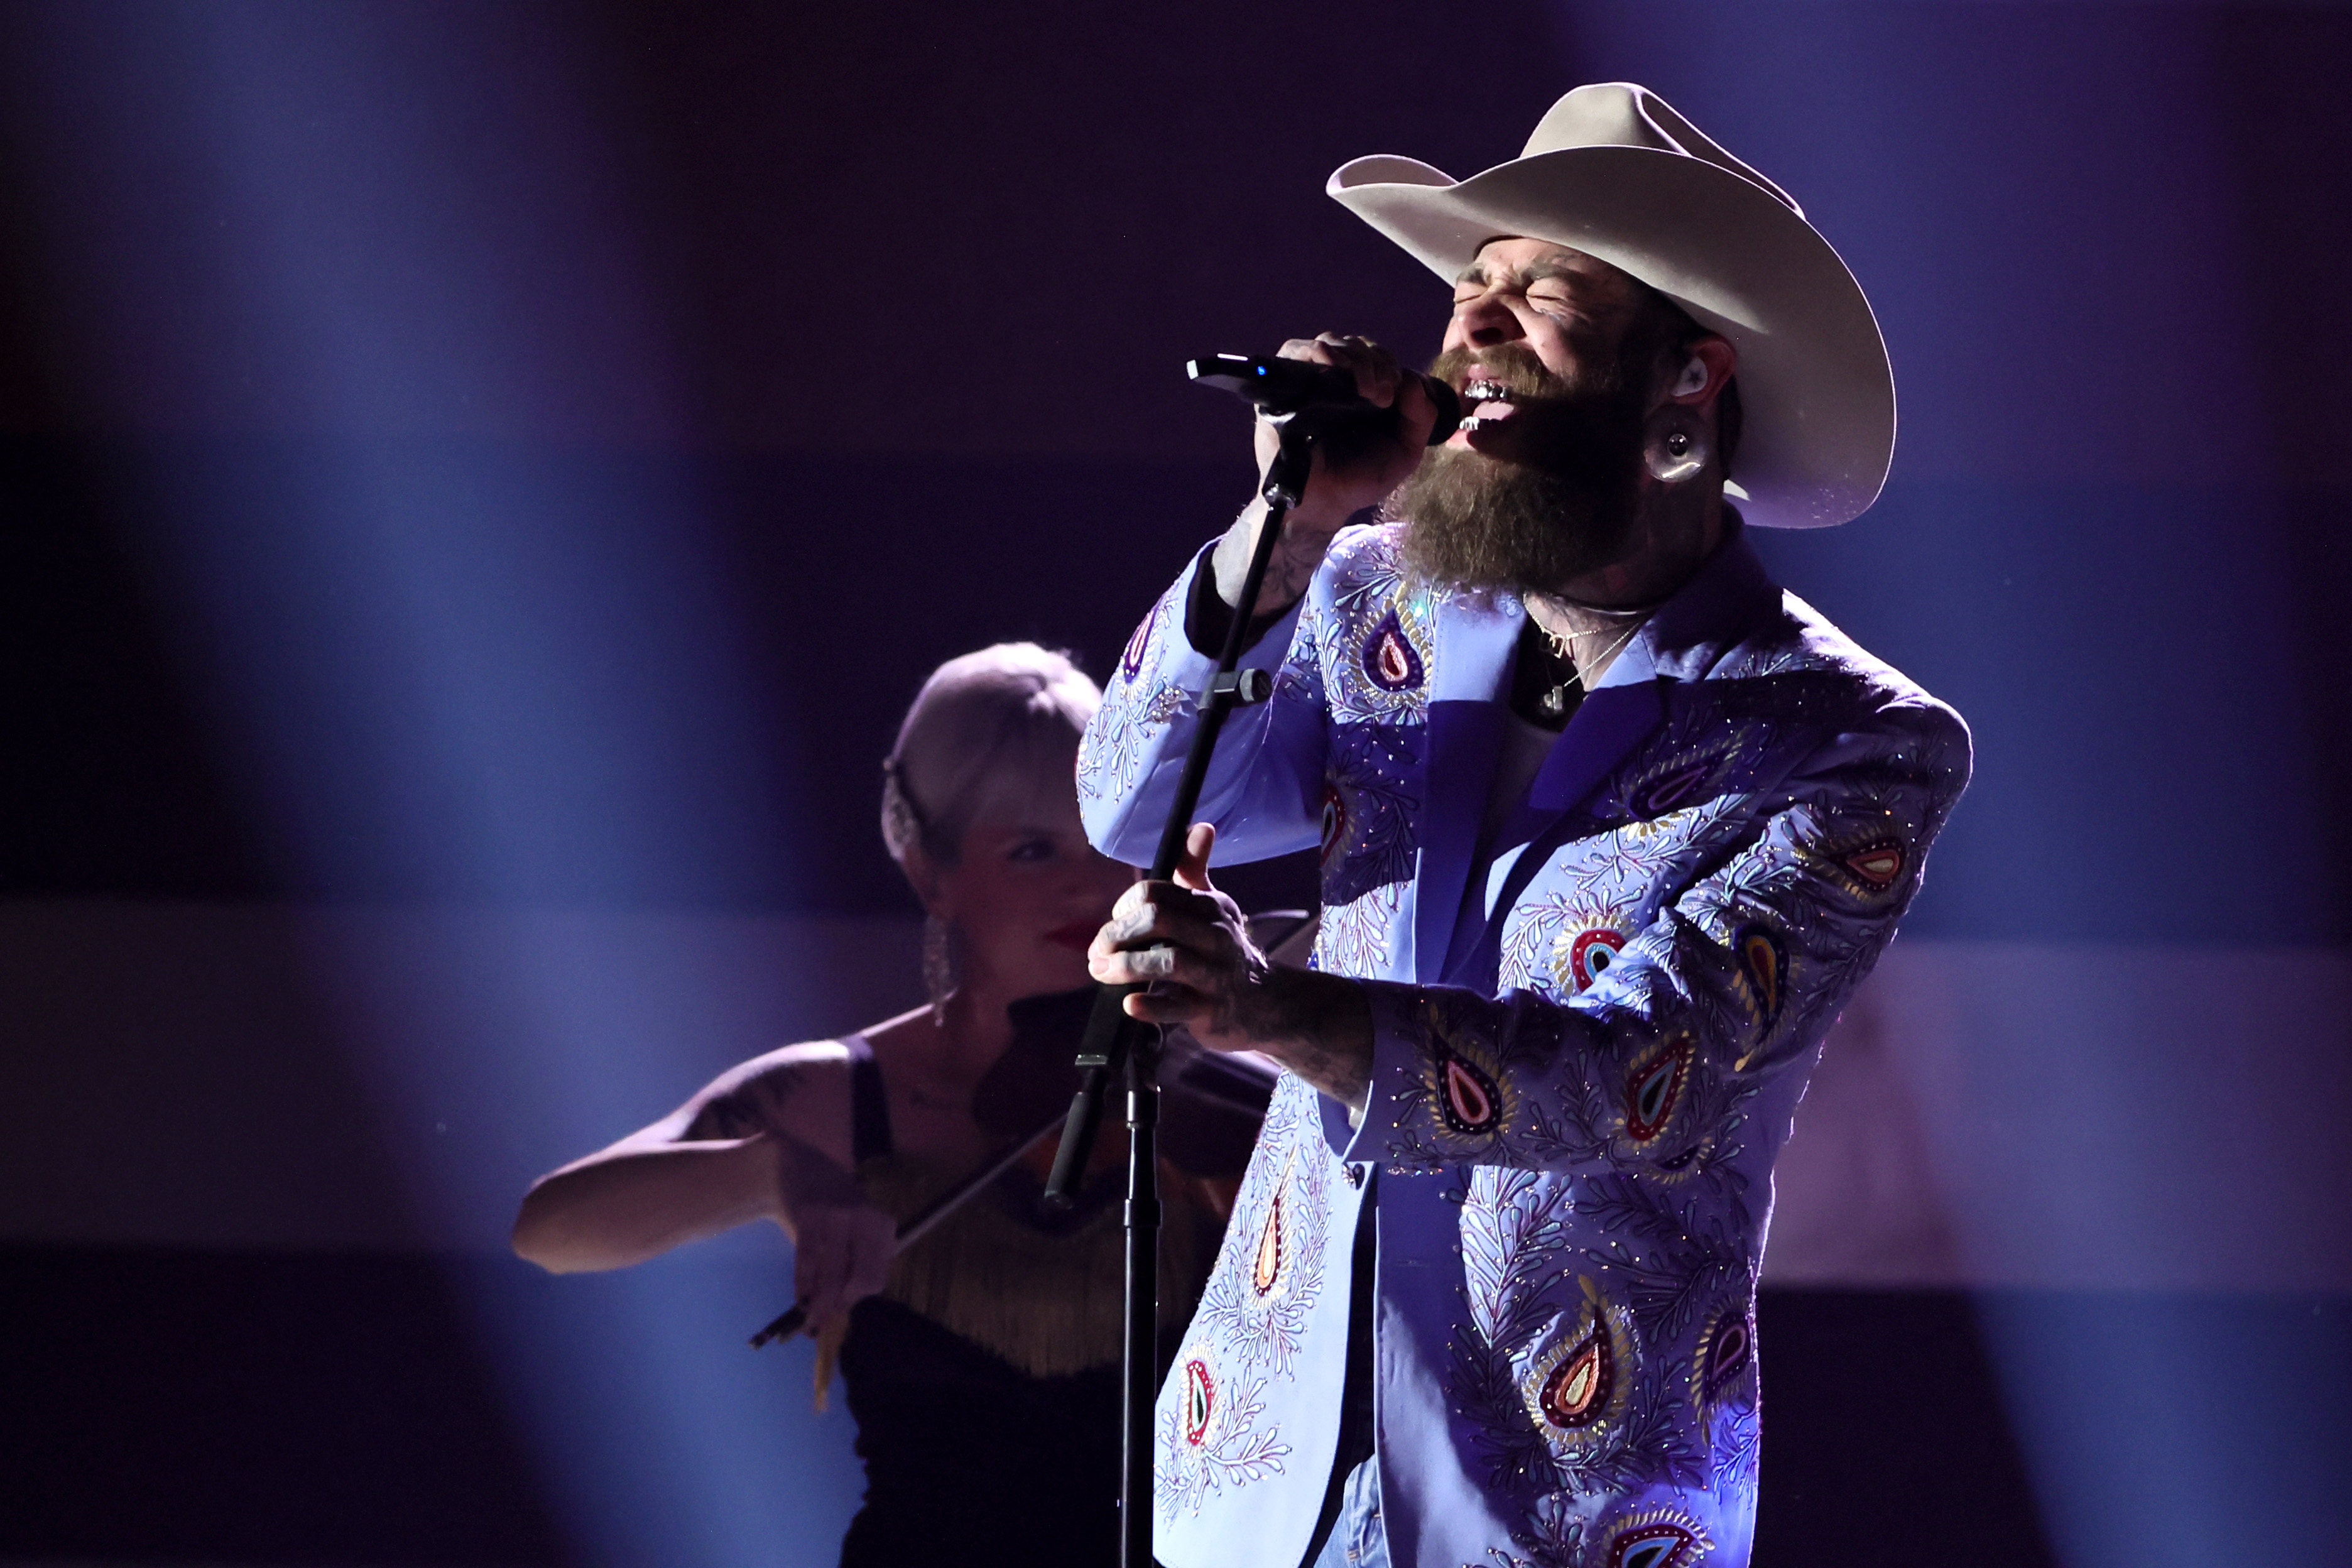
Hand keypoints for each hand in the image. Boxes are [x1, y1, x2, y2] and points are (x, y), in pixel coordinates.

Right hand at [774, 1141, 895, 1335]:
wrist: (794, 1166)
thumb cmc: (829, 1208)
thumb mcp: (854, 1229)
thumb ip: (855, 1262)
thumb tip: (846, 1308)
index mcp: (882, 1226)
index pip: (877, 1276)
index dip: (857, 1298)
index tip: (841, 1311)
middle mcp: (866, 1220)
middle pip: (861, 1278)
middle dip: (840, 1304)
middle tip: (822, 1322)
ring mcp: (838, 1216)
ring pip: (833, 1274)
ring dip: (819, 1303)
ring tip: (809, 1320)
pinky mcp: (810, 1214)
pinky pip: (808, 1260)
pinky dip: (803, 1284)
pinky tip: (800, 1298)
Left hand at [1088, 824, 1268, 1051]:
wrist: (1266, 1002)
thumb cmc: (1225, 949)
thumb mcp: (1213, 906)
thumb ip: (1194, 868)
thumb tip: (1200, 826)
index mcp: (1209, 906)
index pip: (1155, 893)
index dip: (1125, 906)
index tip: (1116, 921)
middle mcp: (1215, 936)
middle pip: (1157, 921)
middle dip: (1117, 935)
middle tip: (1097, 952)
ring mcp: (1214, 975)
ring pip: (1167, 962)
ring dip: (1125, 967)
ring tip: (1102, 973)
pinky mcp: (1211, 1012)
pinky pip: (1176, 1008)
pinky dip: (1149, 1007)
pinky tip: (1130, 1005)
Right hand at [1252, 334, 1440, 530]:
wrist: (1322, 504)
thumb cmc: (1360, 478)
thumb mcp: (1405, 451)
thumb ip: (1420, 417)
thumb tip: (1413, 379)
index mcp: (1366, 390)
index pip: (1379, 356)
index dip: (1390, 366)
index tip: (1394, 392)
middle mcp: (1338, 380)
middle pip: (1357, 346)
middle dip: (1375, 363)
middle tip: (1381, 395)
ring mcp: (1310, 380)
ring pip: (1331, 343)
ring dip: (1352, 358)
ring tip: (1364, 388)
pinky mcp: (1283, 386)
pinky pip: (1295, 351)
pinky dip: (1314, 350)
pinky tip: (1330, 362)